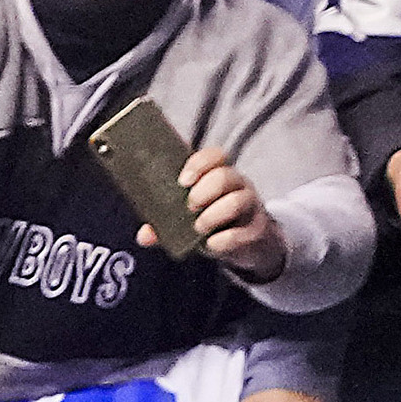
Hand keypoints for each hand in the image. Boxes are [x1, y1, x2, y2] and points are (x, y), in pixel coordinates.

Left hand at [158, 148, 285, 279]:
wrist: (249, 245)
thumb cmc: (216, 223)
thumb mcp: (191, 219)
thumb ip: (166, 223)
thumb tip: (144, 235)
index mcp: (221, 174)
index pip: (215, 156)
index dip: (199, 164)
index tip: (182, 181)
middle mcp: (238, 185)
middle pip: (225, 176)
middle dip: (204, 190)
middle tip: (189, 206)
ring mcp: (250, 206)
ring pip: (237, 200)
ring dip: (213, 214)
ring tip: (198, 227)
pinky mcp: (256, 230)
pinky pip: (243, 232)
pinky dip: (224, 239)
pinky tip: (211, 244)